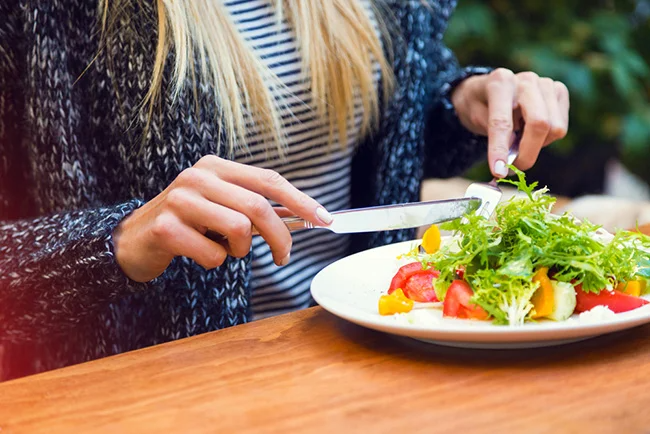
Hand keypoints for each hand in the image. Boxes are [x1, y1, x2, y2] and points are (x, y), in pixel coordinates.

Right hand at [113, 156, 332, 281]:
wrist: (134, 239)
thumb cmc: (187, 224)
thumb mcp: (219, 206)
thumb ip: (252, 206)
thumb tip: (301, 217)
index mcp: (215, 167)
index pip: (268, 180)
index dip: (301, 200)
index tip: (325, 219)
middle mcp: (198, 176)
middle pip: (258, 206)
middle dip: (280, 237)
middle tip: (282, 257)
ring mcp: (180, 200)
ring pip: (239, 229)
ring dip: (240, 251)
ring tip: (224, 249)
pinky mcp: (166, 228)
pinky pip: (214, 254)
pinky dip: (215, 262)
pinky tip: (198, 254)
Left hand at [451, 68, 569, 177]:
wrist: (490, 89)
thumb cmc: (480, 104)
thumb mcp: (474, 118)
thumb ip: (492, 134)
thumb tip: (510, 159)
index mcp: (500, 82)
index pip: (502, 121)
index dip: (500, 149)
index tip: (498, 171)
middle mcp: (527, 80)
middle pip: (539, 124)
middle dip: (527, 153)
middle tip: (513, 168)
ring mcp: (547, 84)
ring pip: (554, 129)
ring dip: (536, 145)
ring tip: (519, 138)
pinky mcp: (560, 92)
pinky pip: (560, 128)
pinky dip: (546, 138)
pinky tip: (530, 130)